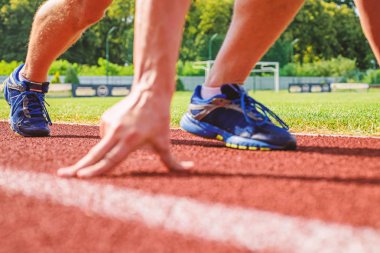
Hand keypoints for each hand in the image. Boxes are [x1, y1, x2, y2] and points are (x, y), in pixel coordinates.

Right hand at [57, 89, 192, 177]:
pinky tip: (125, 128)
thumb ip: (174, 162)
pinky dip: (112, 137)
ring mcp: (108, 124)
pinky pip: (105, 135)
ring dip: (113, 147)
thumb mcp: (165, 142)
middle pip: (94, 155)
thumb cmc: (159, 120)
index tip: (81, 178)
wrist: (150, 93)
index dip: (96, 171)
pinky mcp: (104, 118)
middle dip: (77, 168)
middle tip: (62, 176)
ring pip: (104, 145)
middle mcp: (116, 133)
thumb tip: (192, 170)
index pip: (110, 160)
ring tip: (132, 133)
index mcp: (130, 141)